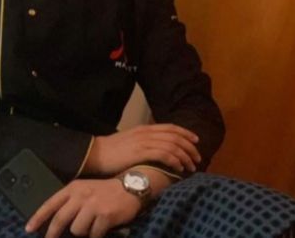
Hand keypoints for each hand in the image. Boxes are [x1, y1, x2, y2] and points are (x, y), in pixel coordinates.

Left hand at [26, 178, 140, 237]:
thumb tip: (56, 223)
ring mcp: (93, 205)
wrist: (129, 187)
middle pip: (60, 219)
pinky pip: (94, 235)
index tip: (28, 229)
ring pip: (77, 230)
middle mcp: (81, 195)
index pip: (51, 203)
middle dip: (52, 234)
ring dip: (83, 233)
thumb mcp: (84, 190)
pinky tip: (101, 229)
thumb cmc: (104, 191)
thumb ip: (71, 202)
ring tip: (91, 225)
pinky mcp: (105, 216)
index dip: (38, 217)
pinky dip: (96, 235)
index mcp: (73, 188)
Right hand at [83, 123, 200, 175]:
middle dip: (189, 146)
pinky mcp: (141, 151)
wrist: (96, 153)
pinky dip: (174, 160)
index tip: (196, 140)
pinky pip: (164, 154)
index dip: (185, 133)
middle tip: (198, 158)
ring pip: (172, 145)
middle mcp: (146, 132)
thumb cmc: (112, 151)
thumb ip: (144, 143)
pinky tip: (179, 168)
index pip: (170, 127)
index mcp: (144, 128)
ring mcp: (144, 141)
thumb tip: (157, 151)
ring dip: (185, 156)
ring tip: (191, 167)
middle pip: (175, 135)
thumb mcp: (130, 142)